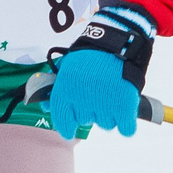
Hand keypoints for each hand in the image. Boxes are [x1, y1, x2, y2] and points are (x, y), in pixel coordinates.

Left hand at [46, 4, 154, 140]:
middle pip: (86, 121)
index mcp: (66, 91)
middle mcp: (83, 101)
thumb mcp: (68, 66)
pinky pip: (126, 128)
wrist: (119, 41)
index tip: (69, 132)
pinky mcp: (125, 107)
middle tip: (98, 96)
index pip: (62, 119)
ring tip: (113, 96)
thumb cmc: (91, 53)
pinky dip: (127, 125)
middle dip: (91, 112)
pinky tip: (126, 116)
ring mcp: (104, 105)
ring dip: (110, 114)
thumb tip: (45, 106)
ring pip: (106, 124)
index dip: (66, 128)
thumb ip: (56, 88)